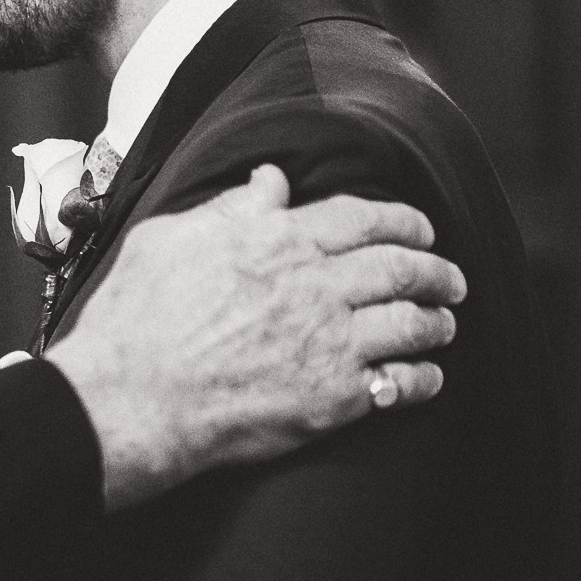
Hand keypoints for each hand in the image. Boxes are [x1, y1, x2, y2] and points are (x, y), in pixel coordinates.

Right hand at [44, 164, 463, 511]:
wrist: (131, 398)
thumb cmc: (137, 318)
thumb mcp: (169, 239)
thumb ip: (230, 209)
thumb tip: (271, 182)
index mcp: (277, 242)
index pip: (362, 218)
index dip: (401, 221)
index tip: (419, 228)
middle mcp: (314, 287)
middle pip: (401, 268)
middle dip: (436, 270)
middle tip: (449, 277)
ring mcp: (330, 344)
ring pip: (413, 323)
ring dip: (438, 321)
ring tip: (444, 323)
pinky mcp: (334, 399)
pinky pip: (402, 383)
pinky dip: (425, 376)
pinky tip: (428, 375)